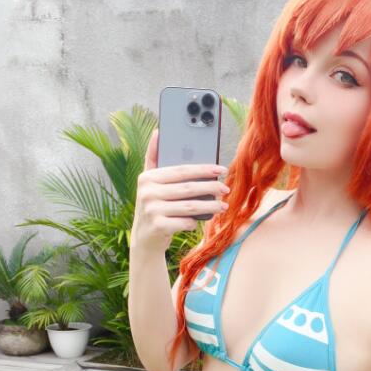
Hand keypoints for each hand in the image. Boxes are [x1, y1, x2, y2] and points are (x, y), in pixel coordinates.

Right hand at [130, 129, 229, 253]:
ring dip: (210, 206)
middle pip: (188, 188)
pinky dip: (195, 222)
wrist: (144, 238)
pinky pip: (185, 222)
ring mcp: (152, 210)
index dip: (203, 169)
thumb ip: (153, 159)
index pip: (181, 170)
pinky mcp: (158, 226)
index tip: (221, 169)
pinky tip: (200, 221)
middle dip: (210, 188)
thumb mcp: (150, 183)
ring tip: (223, 206)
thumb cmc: (154, 206)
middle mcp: (147, 192)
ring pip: (190, 206)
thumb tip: (158, 132)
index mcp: (147, 177)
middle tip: (226, 188)